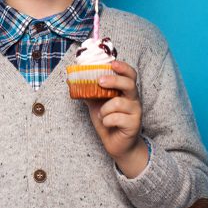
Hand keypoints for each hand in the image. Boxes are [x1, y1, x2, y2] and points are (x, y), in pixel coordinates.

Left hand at [86, 60, 148, 178]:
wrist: (117, 144)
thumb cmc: (108, 120)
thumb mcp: (96, 104)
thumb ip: (89, 92)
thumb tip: (72, 80)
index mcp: (126, 91)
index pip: (130, 74)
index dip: (123, 67)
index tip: (112, 63)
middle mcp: (133, 99)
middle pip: (129, 84)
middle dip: (114, 81)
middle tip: (100, 81)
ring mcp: (135, 112)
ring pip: (119, 103)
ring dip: (104, 109)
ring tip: (102, 115)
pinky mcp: (134, 124)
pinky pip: (117, 118)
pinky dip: (107, 121)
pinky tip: (107, 123)